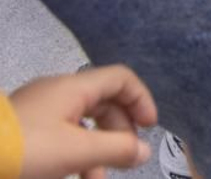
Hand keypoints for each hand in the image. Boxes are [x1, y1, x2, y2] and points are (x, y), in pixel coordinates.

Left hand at [11, 65, 157, 178]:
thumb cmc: (25, 150)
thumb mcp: (76, 151)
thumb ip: (115, 149)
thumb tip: (144, 151)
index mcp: (73, 87)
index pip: (121, 79)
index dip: (141, 100)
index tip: (149, 128)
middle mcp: (57, 92)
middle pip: (103, 102)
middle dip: (118, 131)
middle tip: (124, 158)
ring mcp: (37, 110)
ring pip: (81, 122)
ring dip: (96, 149)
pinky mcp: (22, 129)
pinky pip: (60, 134)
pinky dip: (73, 153)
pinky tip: (72, 175)